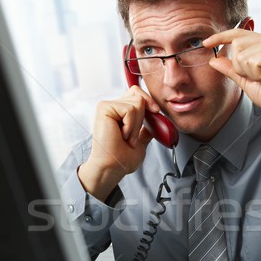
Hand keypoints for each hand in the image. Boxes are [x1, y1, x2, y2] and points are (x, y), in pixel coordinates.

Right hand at [78, 86, 159, 200]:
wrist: (114, 167)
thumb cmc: (123, 159)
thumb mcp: (141, 142)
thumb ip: (146, 130)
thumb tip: (155, 122)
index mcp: (120, 112)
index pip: (137, 93)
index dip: (149, 101)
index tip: (156, 111)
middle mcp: (113, 107)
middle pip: (139, 95)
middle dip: (143, 117)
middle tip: (132, 135)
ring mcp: (107, 106)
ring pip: (137, 102)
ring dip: (136, 125)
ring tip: (126, 137)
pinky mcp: (104, 108)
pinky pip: (129, 109)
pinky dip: (130, 125)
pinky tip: (121, 134)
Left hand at [203, 29, 260, 140]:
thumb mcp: (246, 81)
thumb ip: (231, 70)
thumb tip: (214, 59)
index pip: (237, 34)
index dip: (220, 37)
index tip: (206, 43)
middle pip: (236, 46)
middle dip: (242, 68)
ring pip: (242, 54)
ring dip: (251, 73)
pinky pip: (253, 61)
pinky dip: (258, 75)